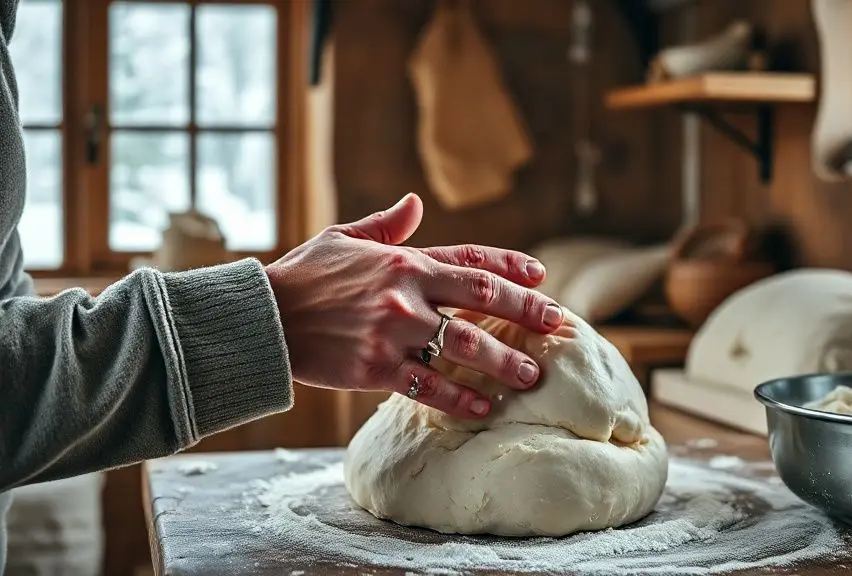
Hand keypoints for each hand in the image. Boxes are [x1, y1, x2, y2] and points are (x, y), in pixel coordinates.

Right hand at [265, 193, 563, 418]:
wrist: (263, 319)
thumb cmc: (303, 276)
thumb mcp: (343, 238)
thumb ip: (386, 226)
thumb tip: (415, 203)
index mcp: (403, 260)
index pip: (470, 260)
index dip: (510, 268)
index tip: (541, 277)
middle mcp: (406, 293)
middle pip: (482, 300)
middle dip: (526, 311)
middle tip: (558, 325)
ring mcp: (393, 332)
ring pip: (465, 348)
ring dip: (505, 361)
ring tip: (533, 375)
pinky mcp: (376, 368)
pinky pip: (429, 386)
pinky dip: (460, 398)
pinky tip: (485, 406)